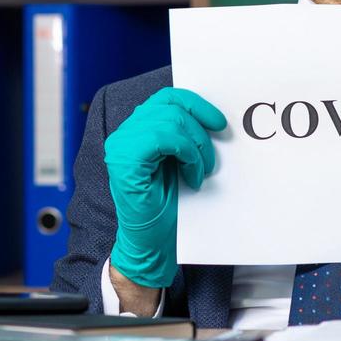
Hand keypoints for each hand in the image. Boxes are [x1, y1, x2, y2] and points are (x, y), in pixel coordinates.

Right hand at [104, 87, 226, 287]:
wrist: (153, 243)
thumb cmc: (168, 206)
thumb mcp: (181, 162)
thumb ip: (186, 136)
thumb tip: (216, 118)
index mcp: (137, 130)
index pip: (168, 97)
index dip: (196, 104)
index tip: (219, 122)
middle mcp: (125, 133)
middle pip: (171, 105)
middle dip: (200, 129)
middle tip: (211, 160)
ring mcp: (121, 145)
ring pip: (170, 120)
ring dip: (196, 146)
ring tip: (202, 171)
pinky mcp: (124, 160)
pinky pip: (162, 138)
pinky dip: (186, 155)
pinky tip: (192, 177)